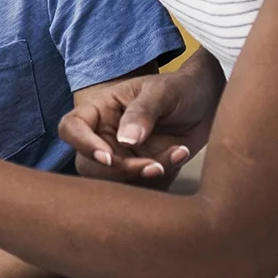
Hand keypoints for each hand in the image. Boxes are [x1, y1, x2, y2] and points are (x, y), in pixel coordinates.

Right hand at [58, 61, 222, 188]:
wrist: (205, 103)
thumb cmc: (178, 88)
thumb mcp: (161, 92)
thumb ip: (142, 112)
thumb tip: (125, 140)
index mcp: (100, 110)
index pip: (72, 128)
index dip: (84, 145)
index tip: (109, 157)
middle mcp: (104, 136)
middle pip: (88, 165)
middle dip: (120, 171)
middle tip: (153, 165)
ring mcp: (122, 157)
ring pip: (114, 182)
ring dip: (144, 178)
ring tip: (176, 154)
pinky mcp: (140, 172)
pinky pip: (141, 189)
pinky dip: (162, 180)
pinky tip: (180, 154)